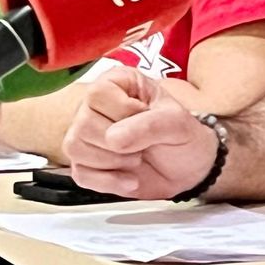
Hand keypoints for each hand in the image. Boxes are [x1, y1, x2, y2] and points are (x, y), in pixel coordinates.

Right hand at [61, 68, 217, 198]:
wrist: (188, 168)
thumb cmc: (182, 135)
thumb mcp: (178, 123)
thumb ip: (150, 124)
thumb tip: (113, 139)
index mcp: (117, 83)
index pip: (98, 93)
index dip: (124, 111)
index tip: (147, 117)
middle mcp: (94, 106)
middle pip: (83, 124)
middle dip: (121, 142)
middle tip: (145, 143)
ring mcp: (84, 135)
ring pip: (75, 148)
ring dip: (114, 161)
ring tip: (138, 158)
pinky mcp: (83, 164)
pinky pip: (80, 175)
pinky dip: (109, 181)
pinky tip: (130, 178)